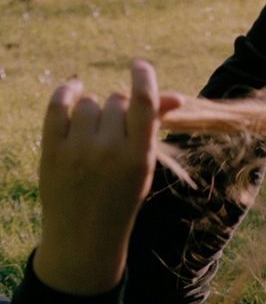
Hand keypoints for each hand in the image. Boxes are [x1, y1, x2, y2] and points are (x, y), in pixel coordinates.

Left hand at [34, 60, 181, 294]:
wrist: (83, 238)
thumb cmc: (120, 199)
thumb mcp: (143, 168)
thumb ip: (154, 129)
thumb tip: (176, 96)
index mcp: (138, 159)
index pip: (143, 102)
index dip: (143, 77)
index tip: (141, 66)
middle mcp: (108, 152)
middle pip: (115, 101)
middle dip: (117, 109)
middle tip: (115, 134)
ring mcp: (77, 151)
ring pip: (88, 101)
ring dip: (93, 110)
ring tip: (94, 134)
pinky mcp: (51, 150)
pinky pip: (58, 104)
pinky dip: (66, 93)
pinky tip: (73, 91)